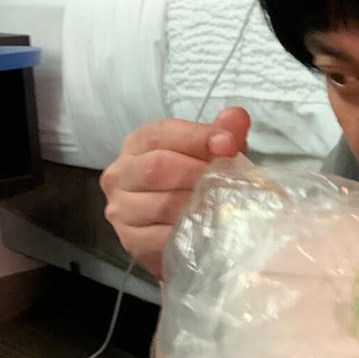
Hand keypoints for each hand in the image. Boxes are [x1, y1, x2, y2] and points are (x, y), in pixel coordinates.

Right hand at [100, 107, 250, 277]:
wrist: (186, 234)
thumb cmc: (196, 185)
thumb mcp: (214, 155)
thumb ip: (224, 133)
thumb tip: (237, 116)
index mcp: (138, 144)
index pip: (161, 134)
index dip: (197, 137)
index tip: (229, 145)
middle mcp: (121, 173)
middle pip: (158, 167)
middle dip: (201, 173)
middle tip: (230, 182)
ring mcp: (122, 209)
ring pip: (162, 204)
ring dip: (200, 205)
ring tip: (225, 205)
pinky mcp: (132, 241)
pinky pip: (163, 237)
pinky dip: (190, 232)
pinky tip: (209, 229)